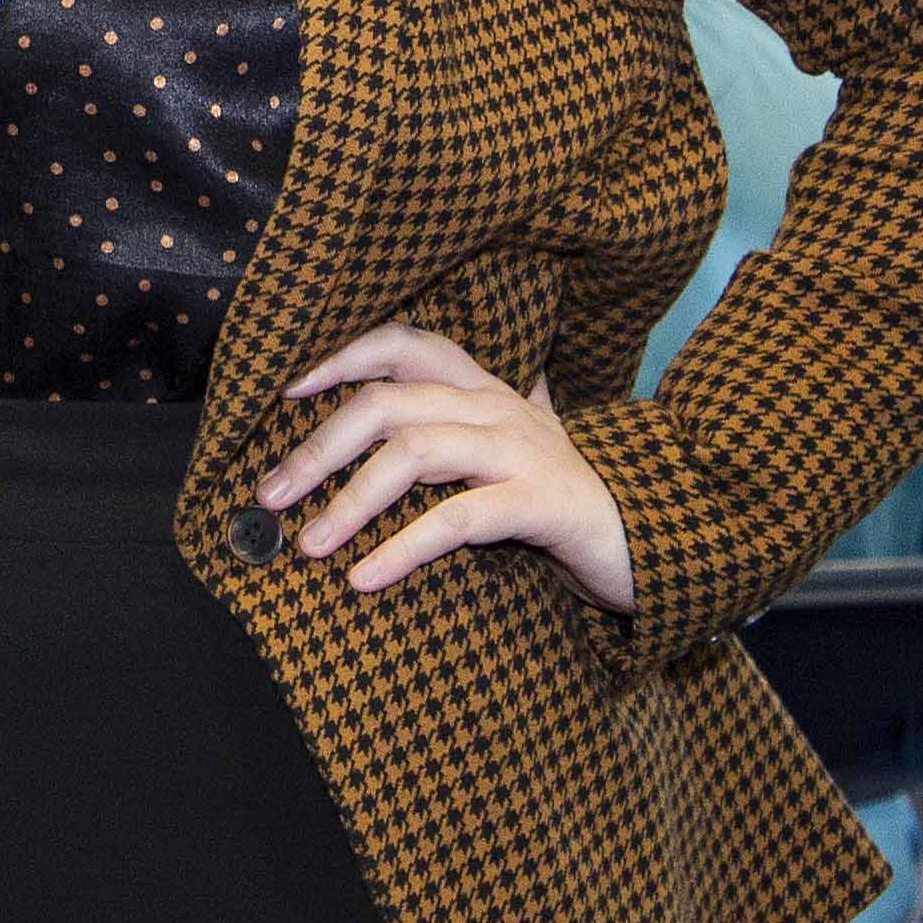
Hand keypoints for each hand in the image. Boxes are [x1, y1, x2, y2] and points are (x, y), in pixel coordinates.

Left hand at [268, 324, 635, 612]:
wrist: (651, 539)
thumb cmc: (556, 500)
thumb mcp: (498, 454)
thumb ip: (446, 432)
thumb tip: (359, 431)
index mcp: (482, 389)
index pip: (403, 345)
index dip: (340, 358)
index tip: (284, 392)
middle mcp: (498, 407)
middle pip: (387, 404)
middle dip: (318, 448)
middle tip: (270, 495)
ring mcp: (522, 450)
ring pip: (414, 454)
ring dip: (350, 500)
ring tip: (310, 544)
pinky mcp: (542, 501)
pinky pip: (458, 518)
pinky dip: (403, 548)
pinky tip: (365, 577)